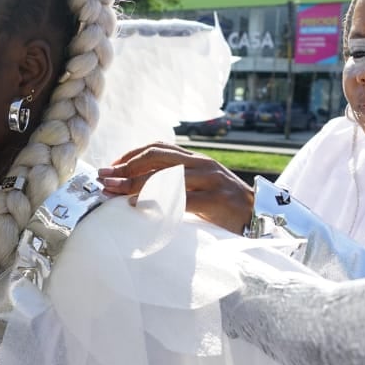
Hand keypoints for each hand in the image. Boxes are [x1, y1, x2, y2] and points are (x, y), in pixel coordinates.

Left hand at [99, 142, 254, 234]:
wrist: (259, 217)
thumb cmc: (223, 207)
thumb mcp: (198, 189)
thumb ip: (176, 184)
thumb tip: (137, 190)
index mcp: (196, 160)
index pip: (158, 148)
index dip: (131, 155)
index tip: (110, 167)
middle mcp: (202, 164)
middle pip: (157, 157)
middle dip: (126, 167)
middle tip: (105, 178)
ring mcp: (211, 180)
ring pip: (166, 175)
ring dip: (134, 183)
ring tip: (114, 191)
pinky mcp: (217, 199)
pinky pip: (181, 198)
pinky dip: (155, 200)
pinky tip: (136, 206)